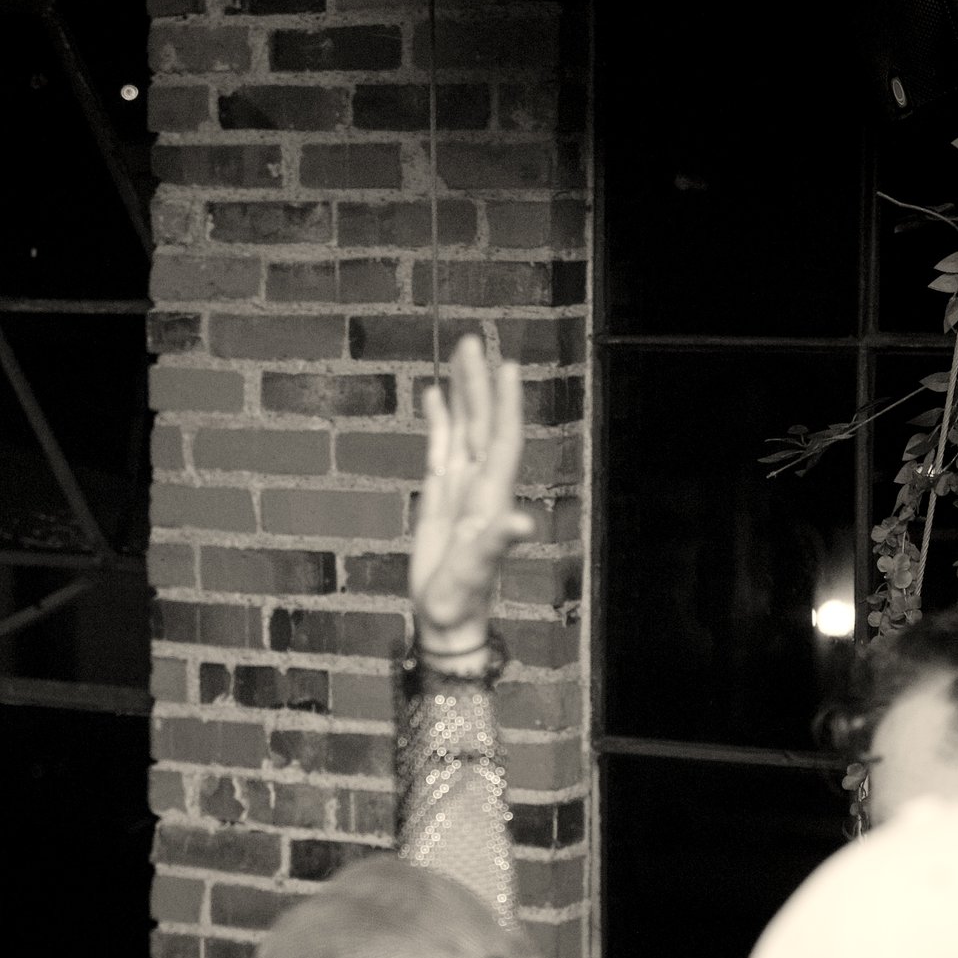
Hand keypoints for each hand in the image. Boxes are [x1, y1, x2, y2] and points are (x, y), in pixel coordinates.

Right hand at [411, 332, 537, 663]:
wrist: (446, 617)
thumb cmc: (462, 597)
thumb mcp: (477, 569)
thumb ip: (498, 543)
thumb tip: (522, 521)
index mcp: (491, 494)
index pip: (502, 439)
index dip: (505, 403)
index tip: (507, 366)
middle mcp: (480, 484)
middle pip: (481, 424)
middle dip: (479, 383)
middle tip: (474, 340)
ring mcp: (460, 488)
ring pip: (462, 429)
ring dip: (463, 393)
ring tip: (460, 353)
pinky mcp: (440, 497)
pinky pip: (440, 448)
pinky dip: (439, 420)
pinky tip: (435, 396)